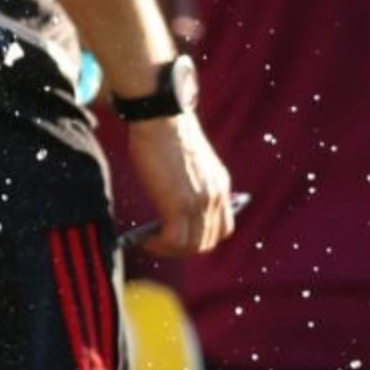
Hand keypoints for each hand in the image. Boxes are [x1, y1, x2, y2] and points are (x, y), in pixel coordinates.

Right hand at [124, 110, 235, 256]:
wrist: (162, 119)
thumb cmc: (166, 136)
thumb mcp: (190, 165)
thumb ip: (192, 187)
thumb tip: (174, 208)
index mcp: (221, 187)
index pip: (223, 229)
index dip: (201, 239)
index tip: (180, 236)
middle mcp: (216, 197)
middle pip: (207, 242)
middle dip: (183, 250)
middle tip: (160, 244)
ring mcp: (199, 202)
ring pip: (192, 246)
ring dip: (170, 251)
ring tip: (152, 243)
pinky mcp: (178, 204)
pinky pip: (174, 240)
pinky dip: (160, 246)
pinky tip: (146, 240)